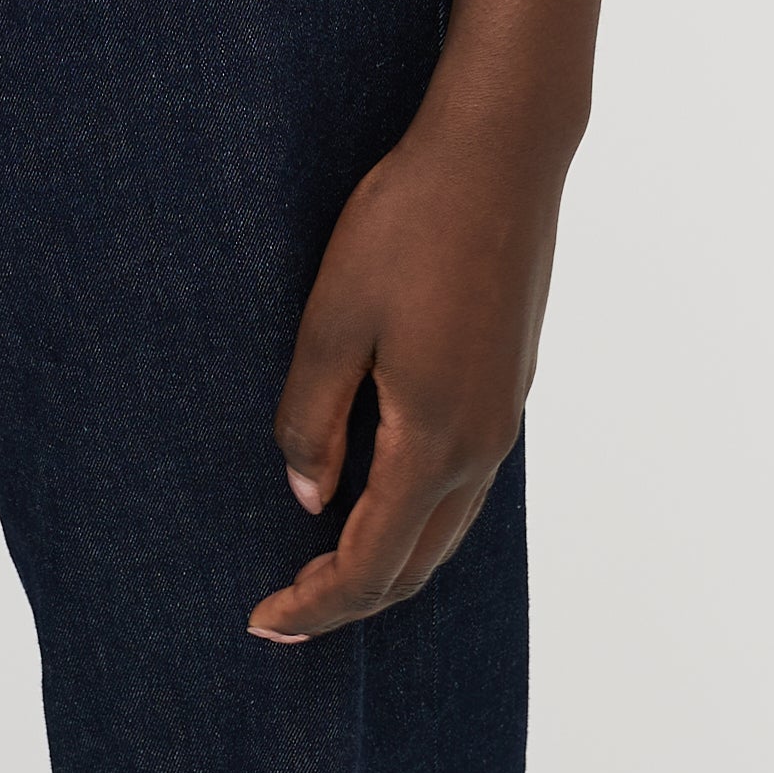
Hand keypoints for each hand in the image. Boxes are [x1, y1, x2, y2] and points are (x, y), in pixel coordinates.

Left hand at [248, 83, 571, 641]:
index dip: (316, 604)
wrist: (502, 152)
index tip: (264, 620)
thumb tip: (308, 496)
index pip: (372, 564)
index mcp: (434, 438)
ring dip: (388, 559)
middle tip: (286, 609)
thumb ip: (313, 416)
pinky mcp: (510, 380)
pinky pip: (465, 481)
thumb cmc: (411, 220)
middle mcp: (481, 442)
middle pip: (416, 564)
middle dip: (350, 599)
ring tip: (325, 561)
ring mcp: (504, 412)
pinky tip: (382, 485)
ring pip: (447, 526)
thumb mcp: (333, 315)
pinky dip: (419, 514)